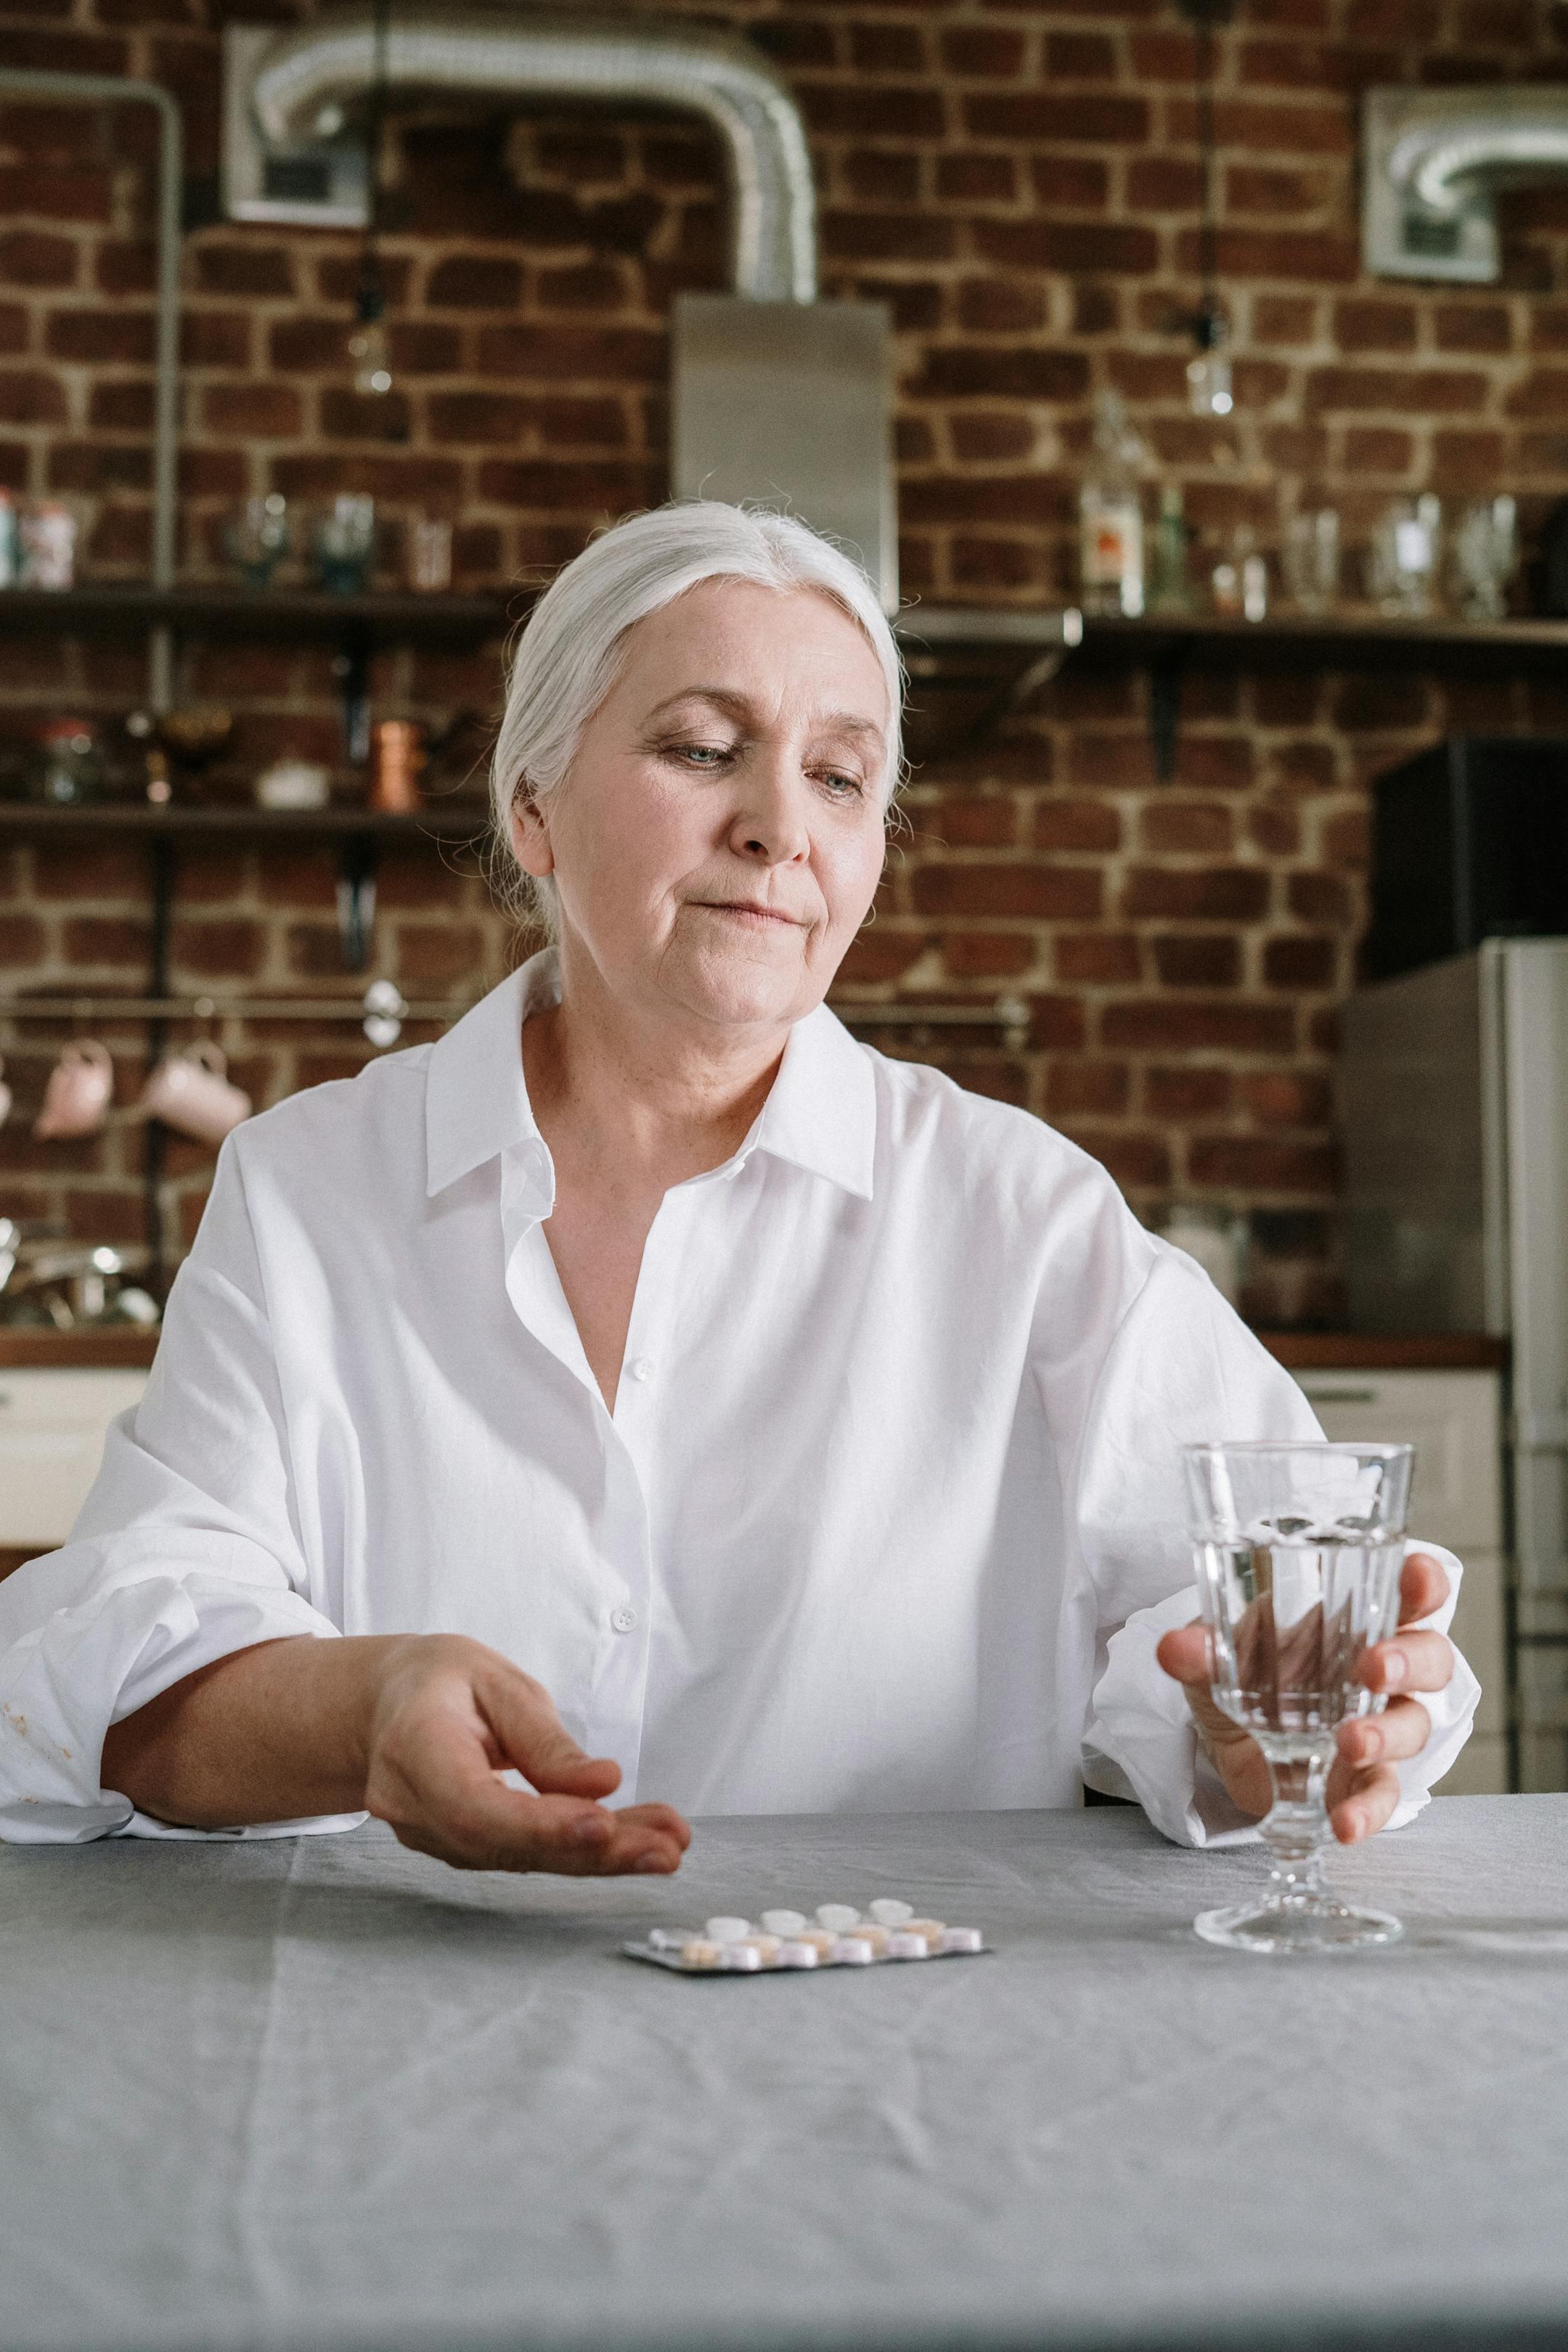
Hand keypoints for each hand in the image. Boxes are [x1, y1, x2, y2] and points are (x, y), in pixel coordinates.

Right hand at [364, 1634, 690, 1876]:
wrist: (388, 1707)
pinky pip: (521, 1857)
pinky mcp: (458, 1848)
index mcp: (413, 1746)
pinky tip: (635, 1844)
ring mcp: (429, 1836)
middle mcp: (411, 1804)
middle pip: (502, 1845)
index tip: (604, 1825)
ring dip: (598, 1858)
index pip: (472, 1804)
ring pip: (518, 1859)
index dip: (538, 1825)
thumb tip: (604, 1784)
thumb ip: (544, 1738)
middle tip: (664, 1850)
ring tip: (668, 1845)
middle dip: (588, 1853)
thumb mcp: (496, 1682)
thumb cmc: (442, 1682)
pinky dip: (579, 1853)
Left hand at [1155, 1551, 1454, 1843]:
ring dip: (1387, 1734)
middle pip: (1431, 1658)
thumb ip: (1202, 1648)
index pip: (1410, 1593)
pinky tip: (1345, 1823)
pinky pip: (1383, 1794)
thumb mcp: (1217, 1653)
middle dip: (1409, 1660)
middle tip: (1373, 1668)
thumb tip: (1173, 1648)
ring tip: (1349, 1742)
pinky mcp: (1365, 1779)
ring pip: (1415, 1725)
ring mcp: (1381, 1726)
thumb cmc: (1244, 1671)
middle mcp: (1381, 1671)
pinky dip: (1369, 1810)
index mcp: (1356, 1620)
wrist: (1225, 1738)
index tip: (1415, 1580)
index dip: (1423, 1584)